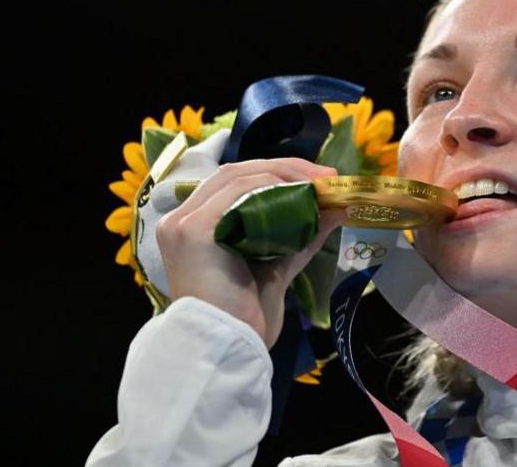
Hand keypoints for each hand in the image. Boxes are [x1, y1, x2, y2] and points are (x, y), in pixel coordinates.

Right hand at [155, 158, 345, 347]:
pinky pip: (237, 192)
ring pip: (237, 177)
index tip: (318, 179)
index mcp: (195, 227)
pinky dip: (272, 186)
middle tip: (327, 175)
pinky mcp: (193, 230)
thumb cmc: (246, 316)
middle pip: (235, 173)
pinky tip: (299, 193)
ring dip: (284, 174)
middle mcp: (180, 220)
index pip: (235, 183)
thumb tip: (335, 209)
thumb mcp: (278, 265)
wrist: (228, 347)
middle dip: (286, 169)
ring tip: (320, 183)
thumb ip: (300, 235)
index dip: (277, 173)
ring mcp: (183, 223)